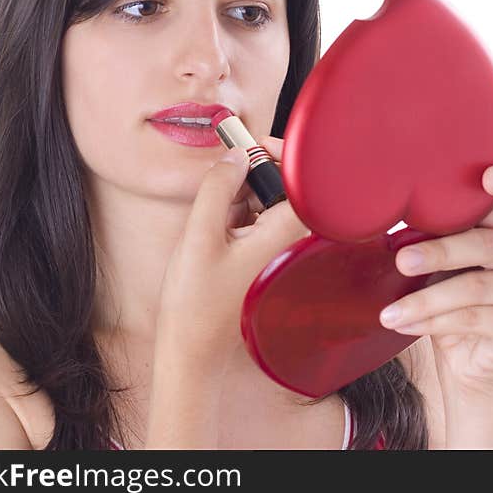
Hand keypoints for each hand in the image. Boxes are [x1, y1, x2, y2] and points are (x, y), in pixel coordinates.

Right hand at [155, 139, 310, 360]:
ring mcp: (276, 252)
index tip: (256, 143)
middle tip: (223, 173)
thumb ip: (218, 188)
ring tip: (213, 213)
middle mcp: (288, 244)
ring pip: (267, 204)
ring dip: (241, 195)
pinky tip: (215, 230)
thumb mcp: (199, 235)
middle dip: (253, 174)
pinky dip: (237, 214)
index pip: (300, 181)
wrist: (192, 349)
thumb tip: (235, 154)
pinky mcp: (262, 258)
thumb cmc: (195, 301)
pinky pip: (257, 222)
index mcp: (284, 236)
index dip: (281, 155)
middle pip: (283, 189)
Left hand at [379, 164, 492, 399]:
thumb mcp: (443, 260)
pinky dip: (434, 322)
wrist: (469, 362)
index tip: (487, 177)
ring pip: (477, 287)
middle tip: (402, 261)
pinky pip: (476, 319)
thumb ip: (438, 234)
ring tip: (389, 311)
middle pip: (490, 243)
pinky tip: (405, 325)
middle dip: (441, 252)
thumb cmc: (451, 297)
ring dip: (425, 300)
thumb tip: (393, 218)